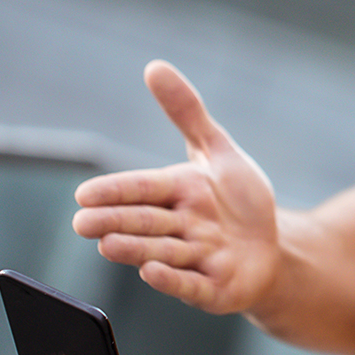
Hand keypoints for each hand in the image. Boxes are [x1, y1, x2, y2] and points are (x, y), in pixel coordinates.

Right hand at [71, 60, 280, 314]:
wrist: (273, 249)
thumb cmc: (239, 201)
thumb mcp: (219, 152)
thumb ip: (187, 113)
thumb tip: (154, 66)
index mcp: (177, 193)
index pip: (142, 189)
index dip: (115, 191)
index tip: (83, 194)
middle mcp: (180, 227)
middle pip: (144, 222)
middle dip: (114, 221)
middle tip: (81, 223)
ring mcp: (195, 260)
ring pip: (161, 252)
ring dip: (134, 249)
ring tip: (107, 245)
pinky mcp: (214, 288)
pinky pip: (191, 284)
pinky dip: (171, 280)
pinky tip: (150, 273)